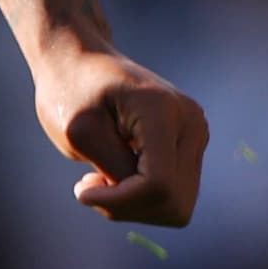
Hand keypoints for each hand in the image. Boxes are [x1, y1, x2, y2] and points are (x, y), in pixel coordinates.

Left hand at [33, 41, 205, 224]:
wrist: (80, 62)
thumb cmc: (71, 92)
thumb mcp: (80, 133)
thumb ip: (114, 169)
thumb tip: (145, 200)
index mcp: (163, 111)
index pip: (159, 185)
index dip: (119, 202)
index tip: (82, 189)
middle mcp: (192, 123)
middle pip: (174, 202)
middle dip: (127, 207)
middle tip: (91, 185)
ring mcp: (196, 135)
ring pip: (177, 205)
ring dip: (134, 205)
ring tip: (100, 178)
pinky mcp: (190, 146)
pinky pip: (174, 196)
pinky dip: (141, 198)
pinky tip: (115, 175)